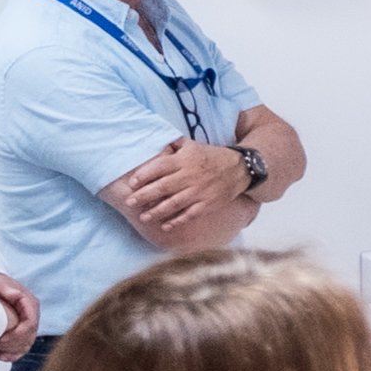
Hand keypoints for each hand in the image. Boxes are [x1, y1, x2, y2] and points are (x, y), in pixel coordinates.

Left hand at [0, 275, 40, 362]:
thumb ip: (7, 288)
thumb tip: (16, 295)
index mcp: (29, 304)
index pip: (30, 325)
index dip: (16, 336)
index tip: (0, 341)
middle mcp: (29, 316)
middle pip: (26, 339)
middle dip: (8, 348)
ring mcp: (22, 325)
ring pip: (20, 346)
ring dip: (3, 353)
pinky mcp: (15, 331)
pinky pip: (16, 348)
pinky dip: (6, 354)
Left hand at [119, 137, 254, 238]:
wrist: (240, 168)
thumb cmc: (211, 157)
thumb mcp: (193, 145)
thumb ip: (173, 146)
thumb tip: (153, 145)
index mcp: (184, 160)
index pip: (159, 167)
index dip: (144, 175)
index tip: (131, 183)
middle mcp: (190, 175)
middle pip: (163, 187)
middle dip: (144, 196)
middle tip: (130, 202)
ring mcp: (200, 191)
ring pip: (174, 203)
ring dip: (157, 211)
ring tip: (143, 217)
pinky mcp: (208, 204)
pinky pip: (190, 214)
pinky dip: (177, 221)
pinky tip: (165, 226)